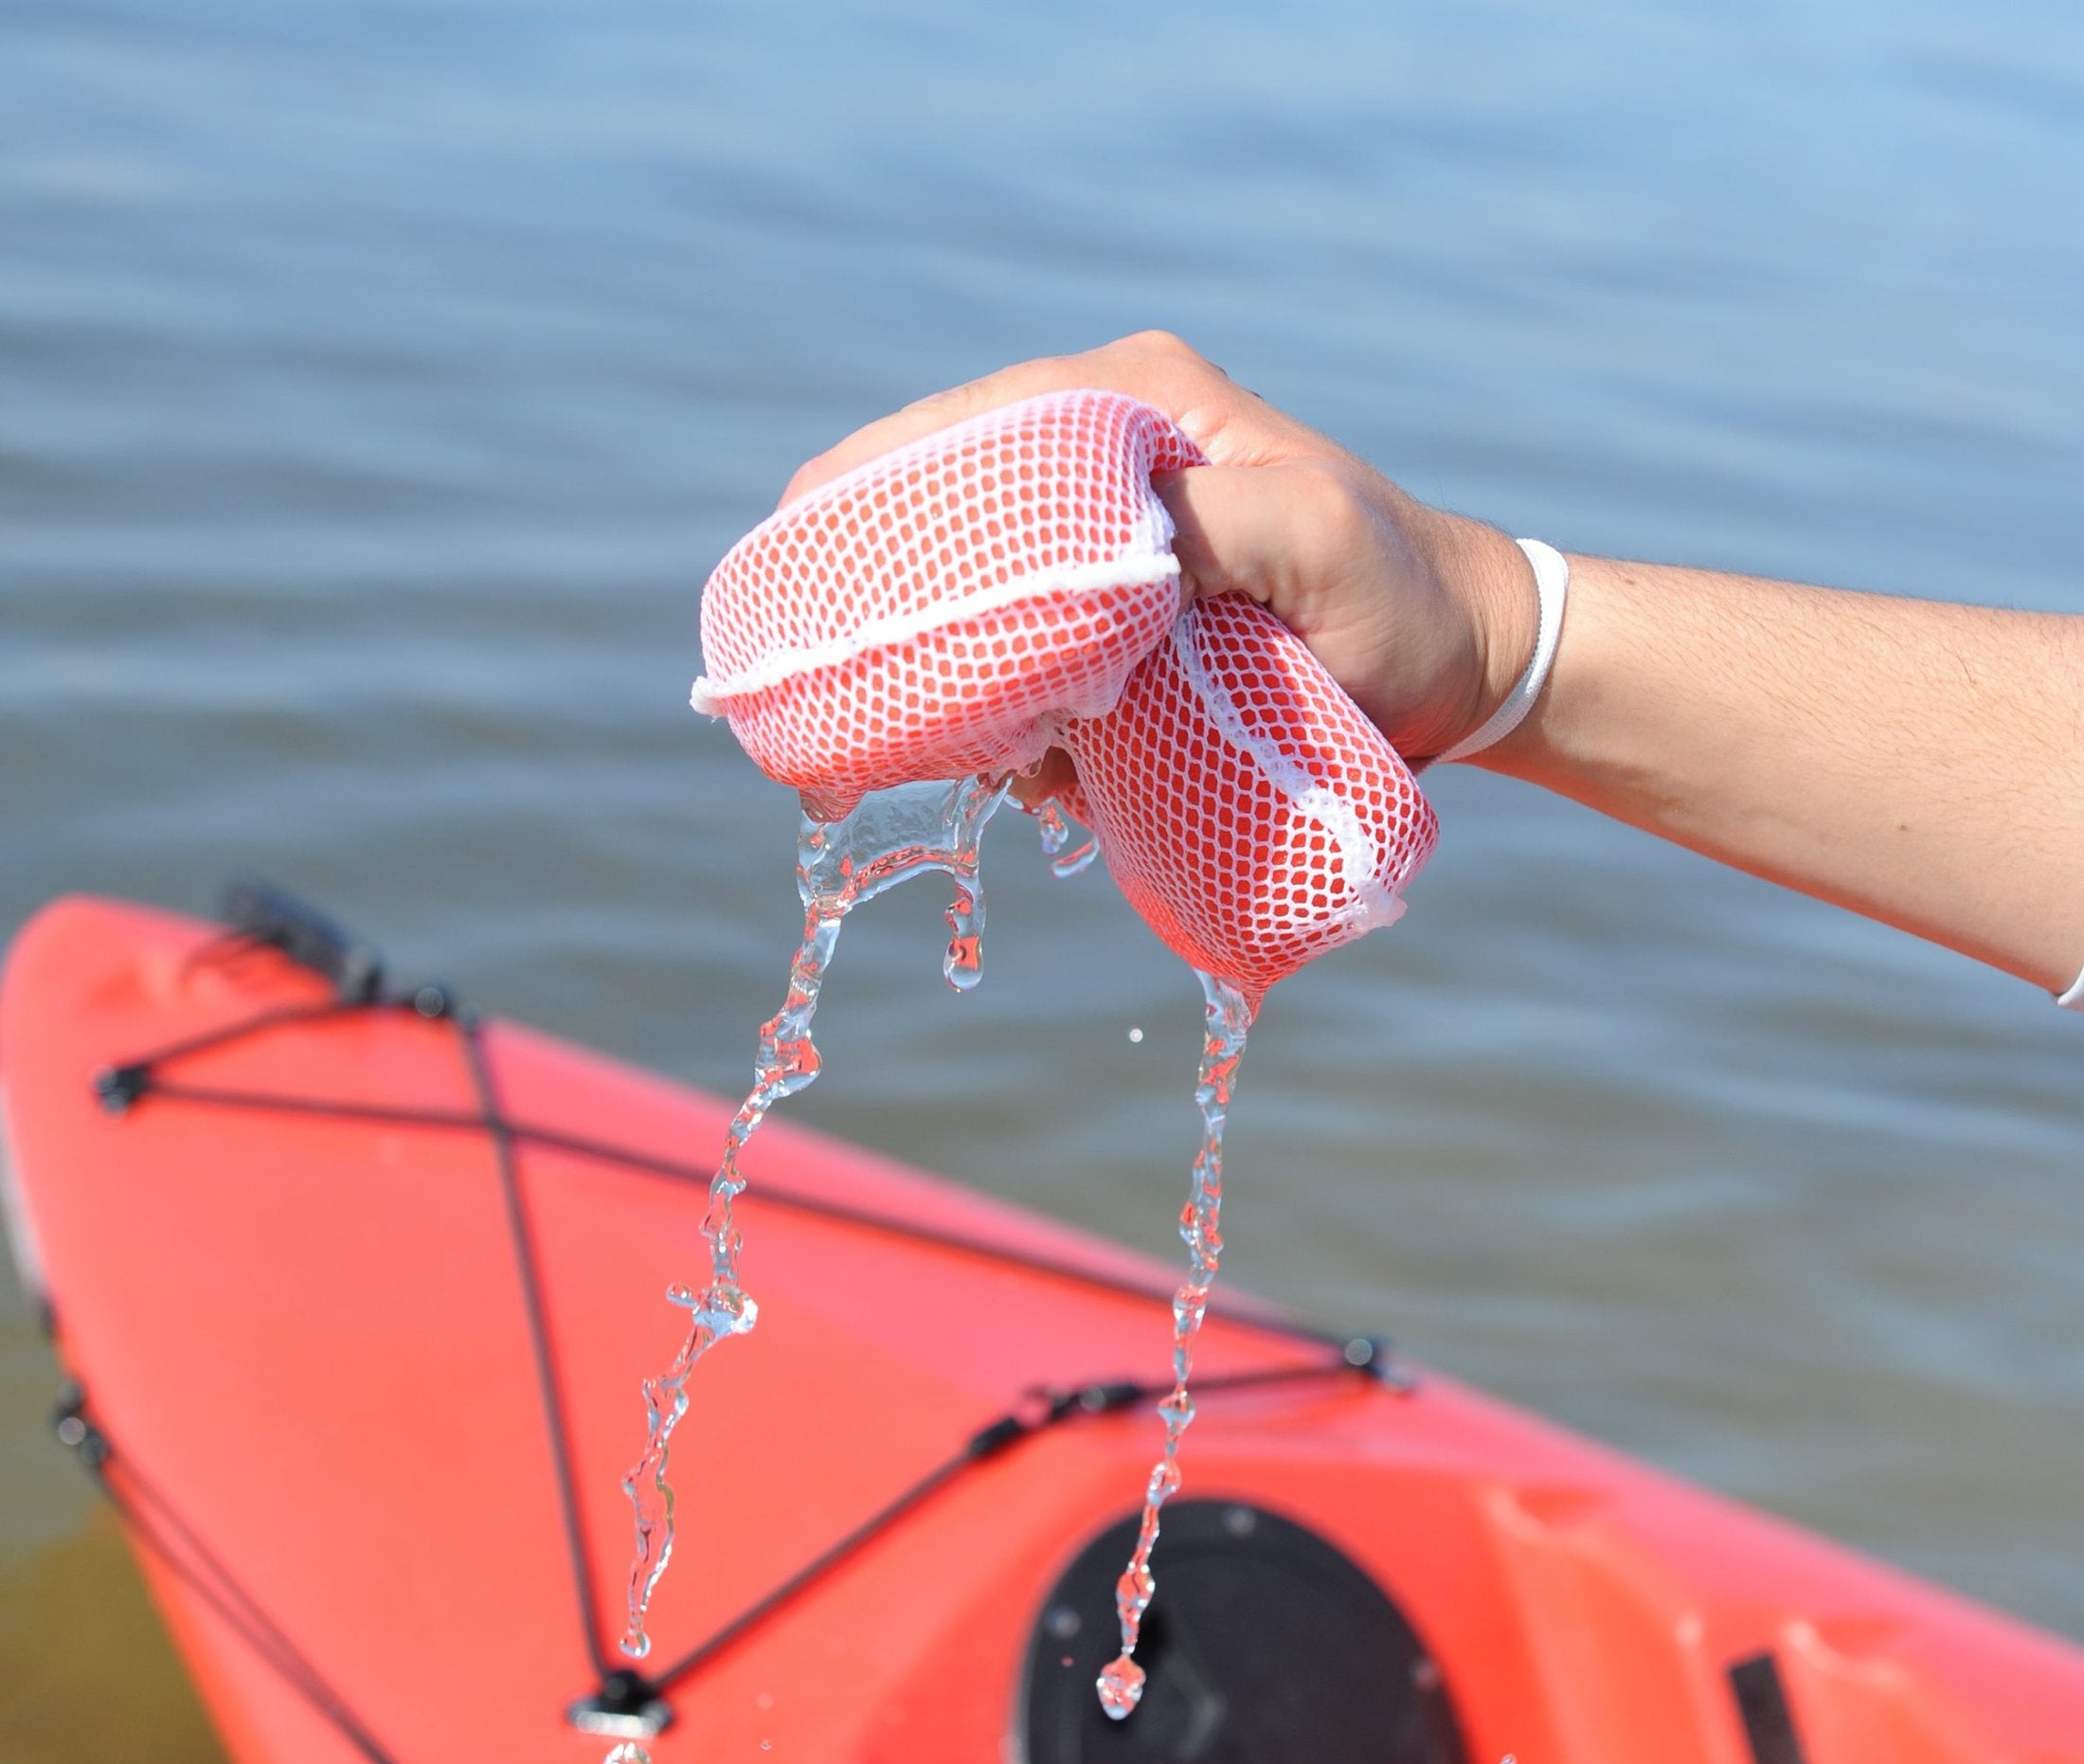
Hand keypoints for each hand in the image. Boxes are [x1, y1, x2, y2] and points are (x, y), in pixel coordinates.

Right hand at [781, 331, 1539, 768]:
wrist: (1461, 667)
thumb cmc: (1399, 597)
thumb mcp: (1316, 539)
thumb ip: (1204, 525)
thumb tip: (1092, 562)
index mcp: (1133, 408)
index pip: (964, 428)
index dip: (868, 486)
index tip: (796, 553)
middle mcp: (1106, 466)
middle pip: (948, 521)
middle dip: (902, 608)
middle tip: (859, 689)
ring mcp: (1111, 554)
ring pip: (982, 609)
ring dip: (967, 691)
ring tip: (991, 755)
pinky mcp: (1124, 629)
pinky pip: (1031, 671)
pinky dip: (1017, 730)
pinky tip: (1042, 777)